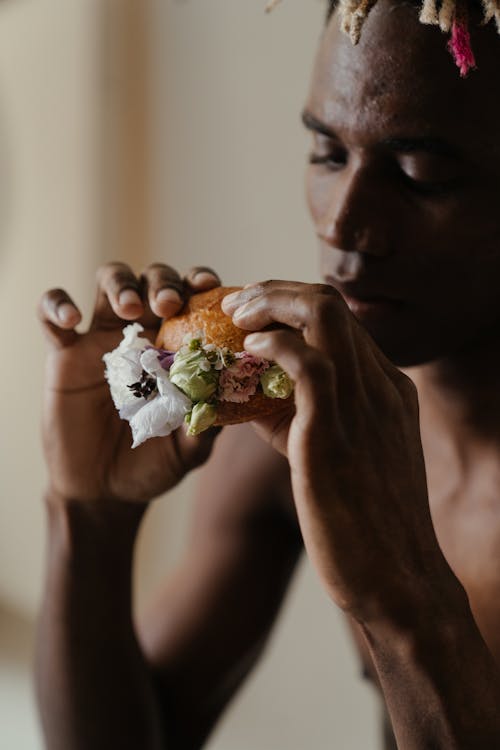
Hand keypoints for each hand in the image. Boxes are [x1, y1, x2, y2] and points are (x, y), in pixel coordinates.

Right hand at [39, 263, 220, 504]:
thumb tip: (223, 400)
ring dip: (120, 284)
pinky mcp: (64, 353)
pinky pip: (51, 314)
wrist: (104, 490)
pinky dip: (57, 305)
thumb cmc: (153, 463)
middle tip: (168, 304)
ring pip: (108, 281)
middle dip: (162, 283)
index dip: (199, 283)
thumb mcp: (188, 449)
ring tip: (129, 308)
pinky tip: (70, 320)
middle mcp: (143, 333)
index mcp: (177, 346)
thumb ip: (205, 425)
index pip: (192, 298)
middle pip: (152, 279)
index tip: (208, 287)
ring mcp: (102, 339)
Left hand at [222, 281, 449, 622]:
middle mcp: (382, 387)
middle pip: (331, 303)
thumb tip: (252, 395)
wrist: (396, 581)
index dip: (293, 303)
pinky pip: (307, 364)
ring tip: (235, 315)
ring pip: (322, 316)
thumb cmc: (364, 523)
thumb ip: (308, 419)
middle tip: (239, 302)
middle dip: (277, 291)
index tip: (256, 309)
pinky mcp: (335, 435)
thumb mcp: (345, 457)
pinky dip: (272, 345)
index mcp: (389, 390)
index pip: (342, 320)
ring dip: (269, 303)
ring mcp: (364, 407)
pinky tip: (247, 350)